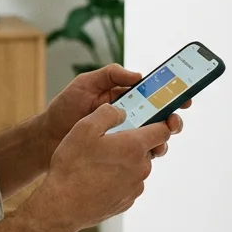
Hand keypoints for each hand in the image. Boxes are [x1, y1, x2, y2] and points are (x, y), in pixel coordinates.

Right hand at [24, 103, 177, 231]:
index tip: (150, 119)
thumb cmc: (73, 165)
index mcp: (134, 146)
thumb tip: (122, 112)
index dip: (160, 122)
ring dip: (125, 161)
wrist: (63, 205)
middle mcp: (141, 167)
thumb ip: (107, 113)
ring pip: (137, 167)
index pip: (163, 131)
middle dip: (133, 142)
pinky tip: (97, 178)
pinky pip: (128, 183)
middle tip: (109, 141)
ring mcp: (135, 187)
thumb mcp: (85, 128)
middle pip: (148, 149)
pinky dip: (118, 178)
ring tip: (98, 162)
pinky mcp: (127, 201)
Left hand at [40, 63, 188, 163]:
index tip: (184, 97)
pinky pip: (139, 156)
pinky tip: (146, 154)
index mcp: (123, 98)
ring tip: (159, 140)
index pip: (152, 95)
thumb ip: (110, 75)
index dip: (171, 96)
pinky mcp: (118, 155)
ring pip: (153, 139)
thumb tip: (139, 76)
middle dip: (172, 119)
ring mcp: (124, 137)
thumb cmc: (64, 108)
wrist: (47, 138)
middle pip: (159, 119)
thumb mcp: (85, 84)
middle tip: (173, 122)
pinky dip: (147, 155)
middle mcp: (128, 118)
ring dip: (162, 139)